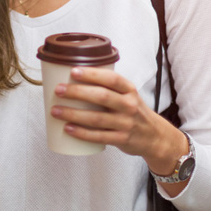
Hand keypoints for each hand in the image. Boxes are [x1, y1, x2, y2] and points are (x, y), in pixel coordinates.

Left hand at [49, 67, 187, 175]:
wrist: (155, 136)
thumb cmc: (133, 111)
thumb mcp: (127, 95)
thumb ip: (108, 87)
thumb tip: (73, 78)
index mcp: (129, 89)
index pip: (111, 78)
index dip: (92, 74)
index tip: (73, 71)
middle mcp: (129, 105)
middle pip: (101, 96)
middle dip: (77, 92)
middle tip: (58, 90)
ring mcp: (126, 123)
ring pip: (97, 118)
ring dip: (74, 114)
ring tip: (56, 111)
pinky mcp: (122, 139)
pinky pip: (99, 136)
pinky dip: (82, 133)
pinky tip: (68, 129)